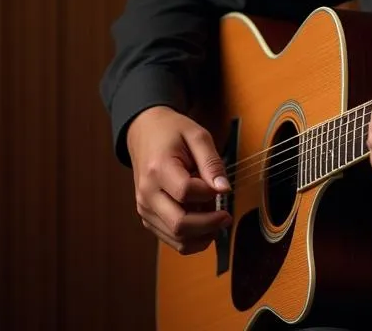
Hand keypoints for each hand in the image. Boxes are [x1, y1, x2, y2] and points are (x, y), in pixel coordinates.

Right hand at [126, 105, 232, 254]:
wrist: (144, 132)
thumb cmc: (172, 132)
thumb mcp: (197, 135)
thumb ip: (212, 162)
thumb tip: (224, 190)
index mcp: (158, 169)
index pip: (186, 192)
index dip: (208, 193)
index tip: (220, 187)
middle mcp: (147, 194)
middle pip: (180, 224)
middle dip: (209, 225)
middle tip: (226, 216)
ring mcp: (145, 208)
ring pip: (176, 239)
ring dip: (202, 234)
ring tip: (214, 216)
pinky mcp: (147, 217)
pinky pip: (172, 239)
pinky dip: (191, 236)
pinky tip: (201, 219)